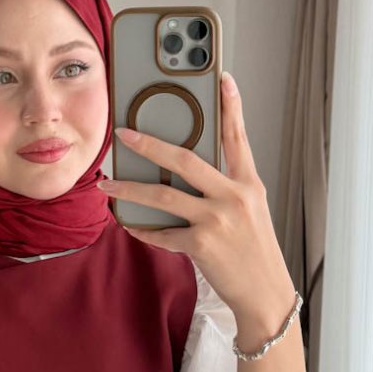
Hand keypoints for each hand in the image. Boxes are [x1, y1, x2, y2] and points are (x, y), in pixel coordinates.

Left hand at [97, 71, 295, 323]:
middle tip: (124, 133)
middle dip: (150, 144)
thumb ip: (225, 188)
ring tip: (107, 184)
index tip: (221, 78)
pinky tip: (130, 225)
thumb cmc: (254, 251)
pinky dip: (144, 230)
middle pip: (185, 160)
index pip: (238, 137)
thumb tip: (187, 175)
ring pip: (163, 196)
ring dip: (129, 189)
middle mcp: (234, 196)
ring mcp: (217, 219)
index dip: (231, 106)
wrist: (265, 293)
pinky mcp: (201, 244)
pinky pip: (162, 233)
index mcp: (249, 184)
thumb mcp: (251, 211)